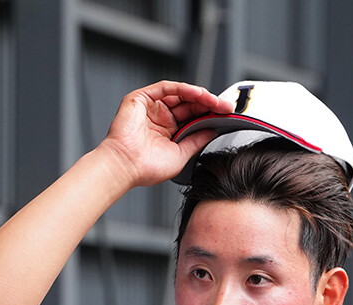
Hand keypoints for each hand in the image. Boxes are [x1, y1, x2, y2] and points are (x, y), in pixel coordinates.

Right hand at [98, 80, 232, 187]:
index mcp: (167, 131)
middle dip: (209, 104)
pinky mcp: (140, 98)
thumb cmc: (146, 167)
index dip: (209, 114)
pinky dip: (184, 89)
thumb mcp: (181, 154)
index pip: (192, 117)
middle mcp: (159, 117)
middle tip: (226, 106)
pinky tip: (199, 94)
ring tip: (215, 101)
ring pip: (180, 94)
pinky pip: (166, 88)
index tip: (226, 115)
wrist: (125, 166)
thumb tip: (213, 130)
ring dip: (200, 95)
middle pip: (189, 104)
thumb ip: (196, 140)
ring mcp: (150, 107)